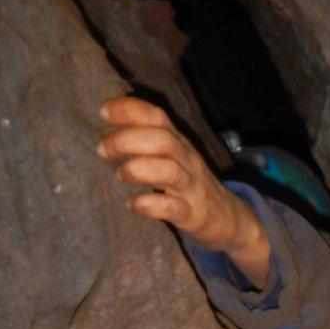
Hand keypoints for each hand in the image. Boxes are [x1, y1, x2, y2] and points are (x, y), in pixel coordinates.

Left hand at [97, 97, 270, 281]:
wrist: (227, 218)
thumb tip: (108, 129)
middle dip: (128, 139)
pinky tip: (133, 204)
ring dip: (139, 169)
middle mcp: (186, 160)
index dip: (131, 110)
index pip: (158, 117)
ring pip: (169, 170)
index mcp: (178, 143)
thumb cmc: (187, 185)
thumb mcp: (172, 158)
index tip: (103, 111)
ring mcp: (191, 187)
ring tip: (119, 175)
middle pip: (162, 140)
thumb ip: (146, 143)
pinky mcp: (192, 214)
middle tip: (102, 149)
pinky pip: (173, 207)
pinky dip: (150, 204)